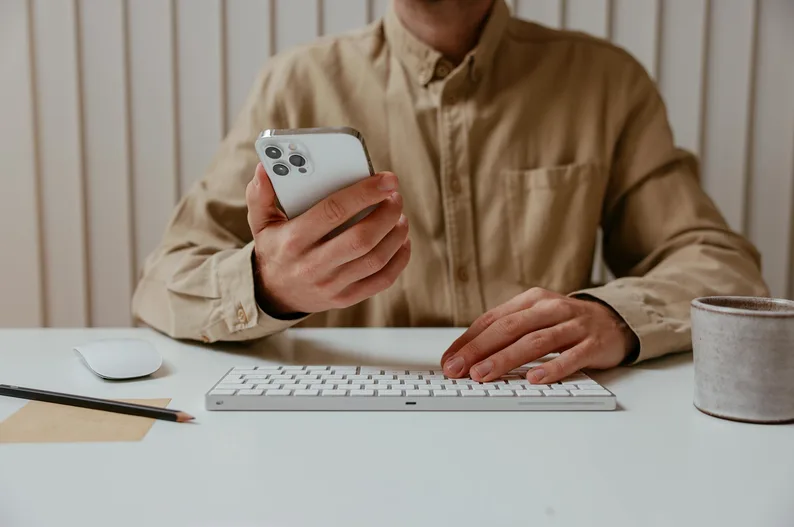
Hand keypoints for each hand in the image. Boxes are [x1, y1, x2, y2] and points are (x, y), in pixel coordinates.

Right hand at [246, 163, 410, 315]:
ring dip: (395, 234)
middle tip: (395, 196)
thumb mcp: (261, 222)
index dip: (364, 193)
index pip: (333, 211)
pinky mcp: (346, 298)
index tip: (386, 179)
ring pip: (375, 259)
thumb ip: (261, 194)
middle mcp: (312, 265)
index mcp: (293, 240)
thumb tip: (264, 169)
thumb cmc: (274, 249)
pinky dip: (398, 259)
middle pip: (361, 238)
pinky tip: (401, 240)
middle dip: (386, 213)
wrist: (274, 294)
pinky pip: (381, 280)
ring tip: (399, 214)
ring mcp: (331, 285)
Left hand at [440, 288, 637, 383]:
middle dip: (479, 350)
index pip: (493, 319)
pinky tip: (535, 379)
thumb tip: (469, 356)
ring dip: (506, 359)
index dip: (469, 340)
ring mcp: (573, 326)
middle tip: (459, 369)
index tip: (449, 360)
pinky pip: (571, 357)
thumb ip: (508, 332)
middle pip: (509, 328)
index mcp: (531, 300)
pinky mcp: (593, 344)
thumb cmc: (566, 323)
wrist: (616, 320)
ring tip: (484, 374)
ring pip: (535, 341)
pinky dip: (552, 368)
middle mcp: (551, 309)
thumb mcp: (536, 318)